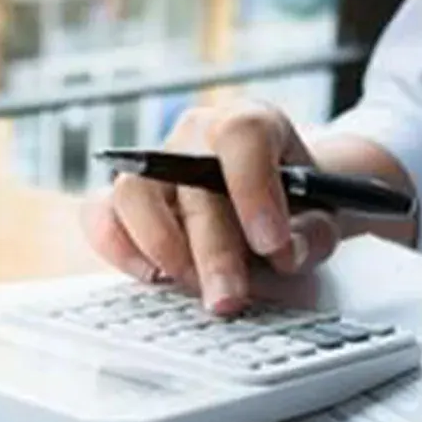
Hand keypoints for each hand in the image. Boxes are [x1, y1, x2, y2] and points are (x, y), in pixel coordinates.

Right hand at [83, 100, 341, 314]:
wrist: (270, 204)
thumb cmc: (292, 207)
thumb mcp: (321, 217)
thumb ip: (312, 234)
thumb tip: (283, 253)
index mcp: (250, 124)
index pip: (242, 135)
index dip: (254, 189)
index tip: (270, 243)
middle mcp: (193, 137)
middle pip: (189, 184)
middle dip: (212, 251)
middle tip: (230, 298)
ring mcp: (152, 167)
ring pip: (133, 194)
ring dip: (161, 248)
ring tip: (191, 286)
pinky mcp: (123, 200)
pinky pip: (99, 215)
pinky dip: (118, 248)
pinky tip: (152, 276)